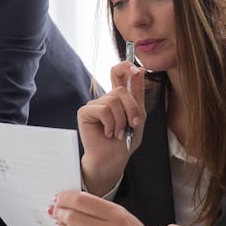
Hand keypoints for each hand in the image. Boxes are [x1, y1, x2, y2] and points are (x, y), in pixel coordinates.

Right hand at [78, 61, 146, 193]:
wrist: (114, 158)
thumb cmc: (125, 140)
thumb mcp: (139, 116)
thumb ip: (138, 93)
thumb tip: (141, 70)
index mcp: (118, 97)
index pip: (119, 72)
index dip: (126, 66)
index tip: (137, 70)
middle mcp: (105, 98)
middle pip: (120, 90)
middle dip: (131, 109)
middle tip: (132, 124)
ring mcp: (94, 104)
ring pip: (113, 101)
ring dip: (121, 121)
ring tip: (118, 133)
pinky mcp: (85, 112)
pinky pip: (104, 110)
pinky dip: (111, 124)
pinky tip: (108, 133)